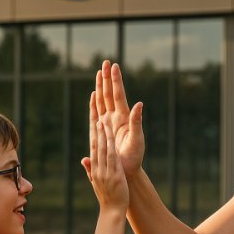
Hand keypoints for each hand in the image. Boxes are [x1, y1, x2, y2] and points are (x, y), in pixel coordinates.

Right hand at [83, 112, 127, 209]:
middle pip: (95, 144)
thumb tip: (83, 159)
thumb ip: (90, 169)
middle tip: (95, 113)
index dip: (93, 132)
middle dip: (95, 128)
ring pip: (102, 149)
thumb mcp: (96, 182)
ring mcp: (104, 171)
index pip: (92, 146)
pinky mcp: (113, 174)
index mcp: (94, 168)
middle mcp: (97, 167)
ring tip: (102, 120)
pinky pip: (111, 157)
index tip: (93, 119)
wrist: (112, 211)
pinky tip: (111, 136)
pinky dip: (110, 145)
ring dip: (102, 134)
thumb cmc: (107, 197)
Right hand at [93, 61, 144, 176]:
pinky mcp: (103, 130)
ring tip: (99, 72)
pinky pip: (97, 113)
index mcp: (124, 118)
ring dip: (101, 86)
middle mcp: (116, 117)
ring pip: (103, 100)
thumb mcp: (137, 138)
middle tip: (105, 62)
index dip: (115, 80)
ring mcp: (109, 123)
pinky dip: (95, 103)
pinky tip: (94, 93)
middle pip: (109, 94)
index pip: (118, 94)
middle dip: (107, 78)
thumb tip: (139, 104)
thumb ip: (137, 121)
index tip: (114, 66)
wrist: (126, 171)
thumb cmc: (134, 157)